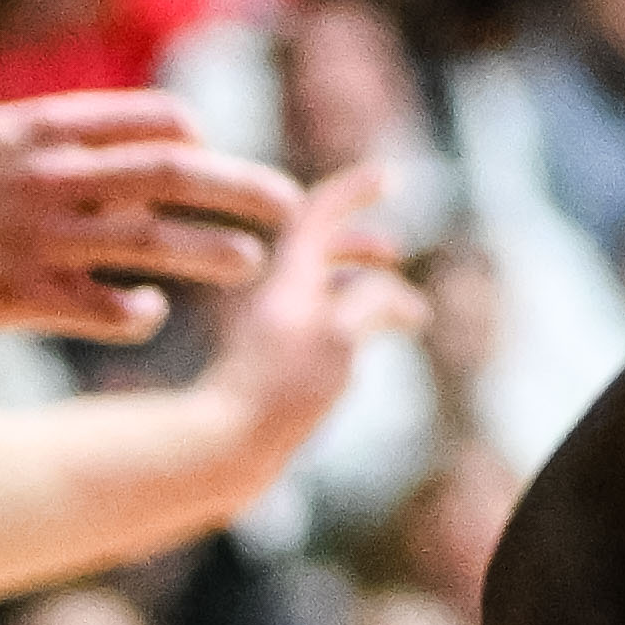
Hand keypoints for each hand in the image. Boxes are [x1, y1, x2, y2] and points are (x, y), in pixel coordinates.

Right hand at [0, 93, 296, 340]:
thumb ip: (60, 151)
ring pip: (154, 242)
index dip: (196, 138)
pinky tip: (152, 311)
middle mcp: (52, 178)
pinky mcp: (20, 296)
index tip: (208, 153)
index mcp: (46, 129)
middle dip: (244, 188)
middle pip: (176, 175)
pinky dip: (140, 314)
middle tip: (291, 204)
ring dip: (215, 251)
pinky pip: (106, 311)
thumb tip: (134, 183)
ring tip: (254, 262)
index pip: (157, 121)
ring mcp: (38, 237)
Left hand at [193, 166, 426, 452]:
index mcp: (287, 283)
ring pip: (323, 292)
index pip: (319, 215)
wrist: (221, 448)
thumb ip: (372, 305)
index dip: (355, 192)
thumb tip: (397, 297)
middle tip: (394, 249)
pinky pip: (321, 325)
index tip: (390, 176)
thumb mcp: (338, 340)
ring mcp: (274, 333)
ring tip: (403, 311)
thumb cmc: (276, 396)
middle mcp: (278, 299)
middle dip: (361, 245)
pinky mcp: (274, 365)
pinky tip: (368, 344)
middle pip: (321, 251)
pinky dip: (352, 322)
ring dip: (363, 288)